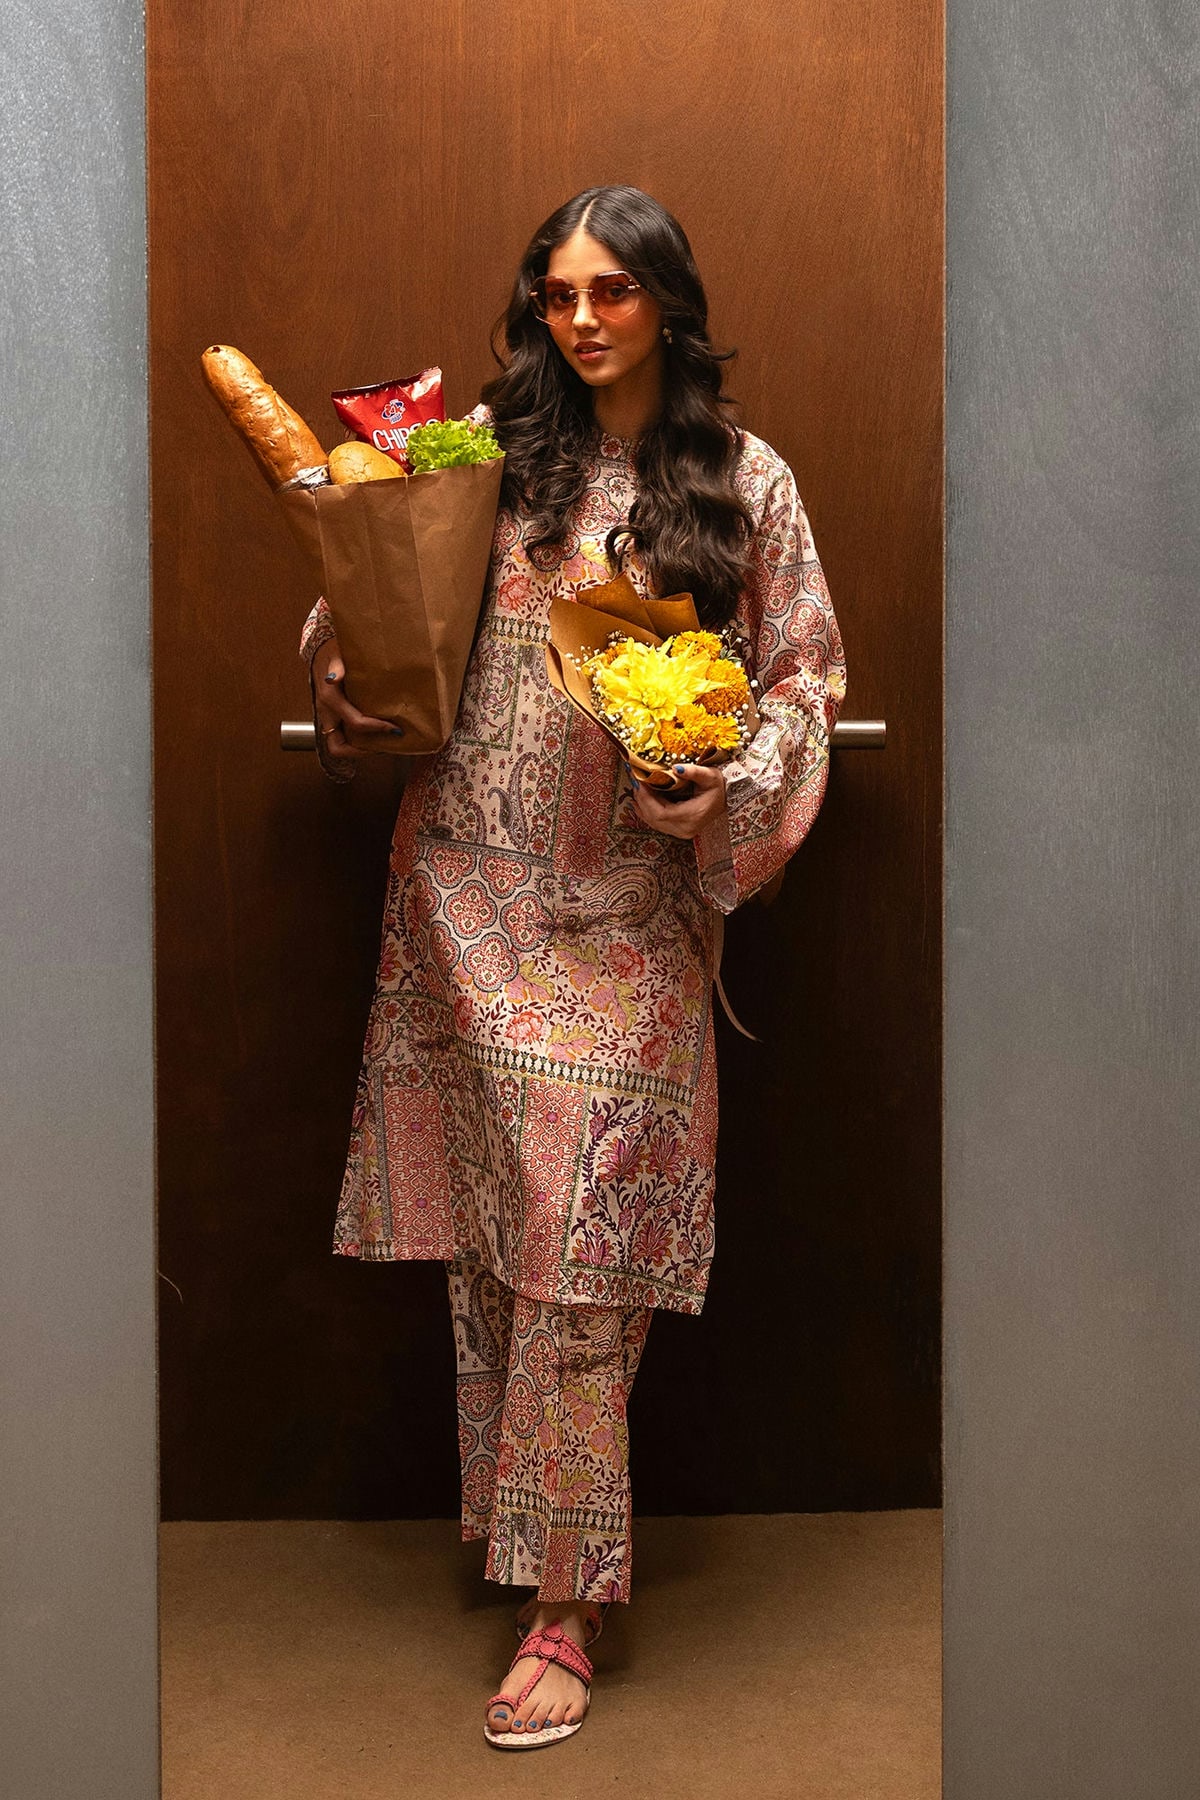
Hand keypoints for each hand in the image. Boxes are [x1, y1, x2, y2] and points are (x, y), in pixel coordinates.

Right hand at [311, 636, 404, 756]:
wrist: (321, 649)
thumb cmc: (334, 651)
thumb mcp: (337, 655)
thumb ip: (337, 667)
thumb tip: (334, 678)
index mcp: (329, 699)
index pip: (355, 723)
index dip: (377, 728)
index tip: (395, 728)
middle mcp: (325, 712)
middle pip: (338, 747)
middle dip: (361, 751)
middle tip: (383, 745)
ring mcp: (327, 717)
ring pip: (338, 744)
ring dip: (358, 748)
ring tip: (380, 743)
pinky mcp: (331, 717)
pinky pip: (341, 736)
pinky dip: (356, 740)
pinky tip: (373, 733)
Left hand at [630, 762, 727, 839]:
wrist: (727, 798)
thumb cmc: (719, 786)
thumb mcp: (709, 775)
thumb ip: (693, 771)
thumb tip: (676, 767)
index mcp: (692, 816)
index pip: (661, 812)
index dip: (647, 799)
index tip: (640, 783)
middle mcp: (686, 828)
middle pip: (655, 819)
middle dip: (642, 801)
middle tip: (636, 784)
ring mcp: (682, 832)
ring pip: (654, 823)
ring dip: (643, 807)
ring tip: (637, 790)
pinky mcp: (679, 831)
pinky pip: (658, 824)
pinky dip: (647, 813)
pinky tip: (640, 802)